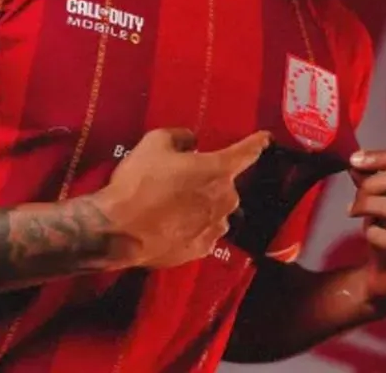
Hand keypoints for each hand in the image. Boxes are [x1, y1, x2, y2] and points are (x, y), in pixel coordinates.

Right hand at [97, 128, 270, 269]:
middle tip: (179, 180)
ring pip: (216, 209)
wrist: (119, 230)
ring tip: (171, 205)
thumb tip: (190, 142)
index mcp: (218, 170)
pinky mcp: (202, 249)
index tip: (266, 138)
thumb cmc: (138, 183)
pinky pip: (205, 231)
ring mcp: (215, 227)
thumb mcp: (154, 143)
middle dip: (208, 180)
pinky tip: (170, 224)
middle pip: (226, 184)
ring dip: (202, 205)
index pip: (247, 152)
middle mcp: (225, 199)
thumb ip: (180, 137)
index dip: (257, 143)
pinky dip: (193, 226)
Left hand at [346, 149, 385, 316]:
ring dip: (370, 204)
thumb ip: (369, 180)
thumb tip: (356, 161)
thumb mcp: (379, 201)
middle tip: (354, 195)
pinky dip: (374, 232)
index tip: (353, 159)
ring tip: (352, 211)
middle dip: (373, 182)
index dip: (382, 156)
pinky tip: (367, 234)